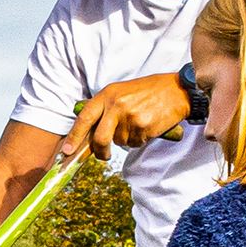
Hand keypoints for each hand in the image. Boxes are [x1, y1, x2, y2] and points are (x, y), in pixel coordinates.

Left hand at [68, 71, 195, 155]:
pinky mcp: (143, 127)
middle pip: (99, 138)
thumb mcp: (122, 92)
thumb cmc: (148, 92)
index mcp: (108, 94)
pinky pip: (135, 143)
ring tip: (138, 123)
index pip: (85, 118)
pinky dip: (140, 139)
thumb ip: (105, 109)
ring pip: (119, 142)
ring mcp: (130, 116)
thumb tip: (88, 135)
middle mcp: (116, 104)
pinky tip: (148, 126)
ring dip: (127, 139)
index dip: (74, 136)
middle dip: (99, 151)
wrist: (177, 90)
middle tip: (103, 155)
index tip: (68, 151)